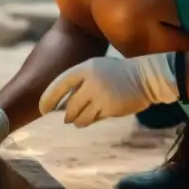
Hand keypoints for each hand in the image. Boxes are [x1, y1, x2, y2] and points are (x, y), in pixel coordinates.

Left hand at [38, 53, 178, 127]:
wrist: (145, 77)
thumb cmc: (117, 74)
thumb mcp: (96, 69)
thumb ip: (79, 82)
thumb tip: (59, 103)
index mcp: (85, 68)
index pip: (60, 84)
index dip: (48, 98)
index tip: (42, 110)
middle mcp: (91, 81)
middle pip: (69, 107)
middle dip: (68, 115)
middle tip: (66, 118)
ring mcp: (101, 95)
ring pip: (80, 117)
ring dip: (78, 121)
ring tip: (79, 120)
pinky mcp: (110, 108)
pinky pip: (93, 119)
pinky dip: (92, 120)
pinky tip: (95, 116)